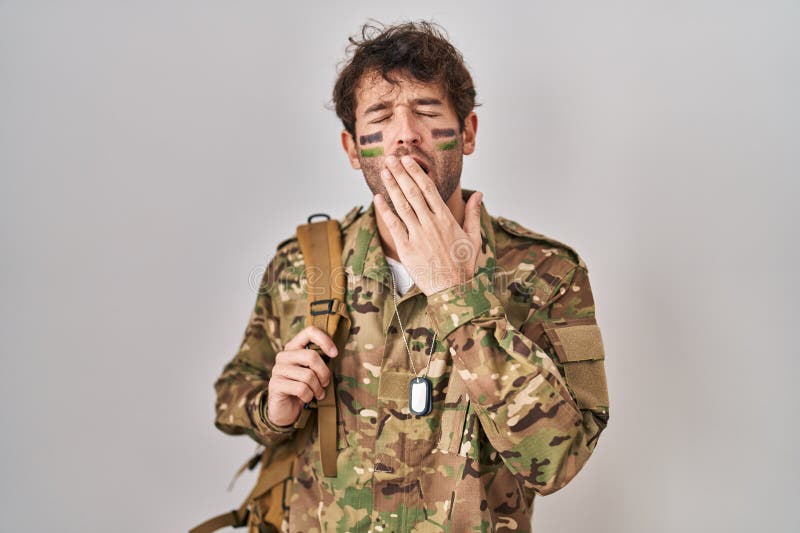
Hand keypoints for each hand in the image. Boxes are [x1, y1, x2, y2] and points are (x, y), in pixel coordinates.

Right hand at [266, 326, 337, 426]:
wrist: (286, 410)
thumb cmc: (304, 388)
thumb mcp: (312, 371)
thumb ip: (319, 361)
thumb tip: (335, 352)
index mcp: (293, 347)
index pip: (309, 332)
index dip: (325, 340)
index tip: (335, 354)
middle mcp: (284, 355)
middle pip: (311, 356)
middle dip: (324, 373)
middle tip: (326, 383)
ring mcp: (278, 369)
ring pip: (308, 375)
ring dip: (317, 388)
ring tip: (318, 394)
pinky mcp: (275, 384)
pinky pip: (301, 389)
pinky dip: (309, 396)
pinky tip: (307, 399)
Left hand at [374, 154, 482, 294]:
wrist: (453, 289)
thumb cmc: (463, 265)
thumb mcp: (473, 237)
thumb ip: (473, 213)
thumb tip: (479, 194)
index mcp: (446, 219)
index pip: (429, 189)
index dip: (416, 173)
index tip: (407, 160)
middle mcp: (431, 224)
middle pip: (413, 193)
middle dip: (401, 174)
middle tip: (390, 158)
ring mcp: (418, 235)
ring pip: (402, 206)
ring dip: (392, 187)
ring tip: (384, 172)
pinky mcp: (407, 248)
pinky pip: (394, 225)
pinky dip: (385, 211)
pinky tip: (377, 198)